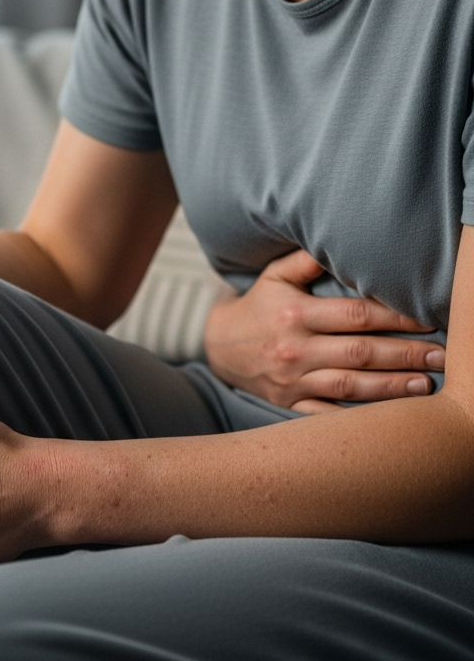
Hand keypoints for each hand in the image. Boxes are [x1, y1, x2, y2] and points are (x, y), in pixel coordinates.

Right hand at [203, 250, 444, 413]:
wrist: (218, 346)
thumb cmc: (256, 307)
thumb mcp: (274, 277)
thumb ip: (306, 261)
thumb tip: (337, 242)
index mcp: (295, 315)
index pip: (356, 315)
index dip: (396, 317)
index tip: (428, 319)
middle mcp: (294, 349)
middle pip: (361, 352)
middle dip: (406, 354)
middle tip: (443, 355)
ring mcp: (292, 381)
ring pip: (351, 386)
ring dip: (392, 386)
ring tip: (426, 384)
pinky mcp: (289, 404)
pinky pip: (327, 415)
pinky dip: (357, 418)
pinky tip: (386, 417)